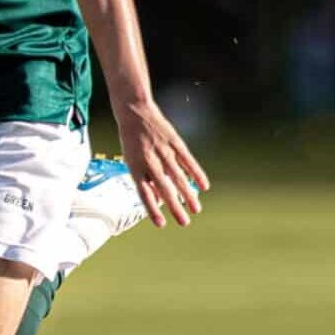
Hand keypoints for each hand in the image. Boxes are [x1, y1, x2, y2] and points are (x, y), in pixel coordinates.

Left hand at [115, 102, 208, 227]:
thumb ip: (144, 178)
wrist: (134, 110)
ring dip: (188, 194)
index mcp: (135, 166)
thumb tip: (156, 200)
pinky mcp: (175, 142)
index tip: (161, 224)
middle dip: (175, 207)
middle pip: (164, 188)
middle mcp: (150, 160)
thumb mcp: (131, 159)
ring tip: (196, 209)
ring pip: (178, 177)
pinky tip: (204, 186)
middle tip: (184, 223)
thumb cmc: (131, 139)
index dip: (153, 209)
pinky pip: (188, 161)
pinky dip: (196, 173)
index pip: (144, 193)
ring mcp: (163, 151)